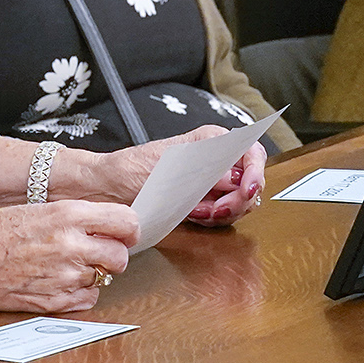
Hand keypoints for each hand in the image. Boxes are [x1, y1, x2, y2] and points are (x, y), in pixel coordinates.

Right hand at [0, 199, 138, 312]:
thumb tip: (104, 224)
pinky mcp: (54, 302)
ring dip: (93, 273)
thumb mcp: (35, 208)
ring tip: (65, 264)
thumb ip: (73, 217)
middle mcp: (70, 246)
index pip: (125, 222)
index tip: (125, 232)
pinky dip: (80, 292)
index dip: (128, 229)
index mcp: (66, 216)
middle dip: (113, 253)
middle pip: (120, 255)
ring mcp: (63, 277)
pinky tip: (58, 281)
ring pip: (103, 278)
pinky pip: (87, 299)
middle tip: (98, 250)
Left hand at [74, 126, 267, 229]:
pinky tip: (194, 216)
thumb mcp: (171, 163)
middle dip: (238, 200)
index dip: (256, 172)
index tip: (247, 189)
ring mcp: (209, 185)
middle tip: (216, 209)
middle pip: (250, 182)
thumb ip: (207, 166)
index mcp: (212, 142)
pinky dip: (213, 220)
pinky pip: (222, 216)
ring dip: (224, 212)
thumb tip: (235, 173)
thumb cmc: (132, 169)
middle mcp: (215, 162)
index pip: (251, 152)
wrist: (108, 190)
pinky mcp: (202, 204)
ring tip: (199, 212)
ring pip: (239, 203)